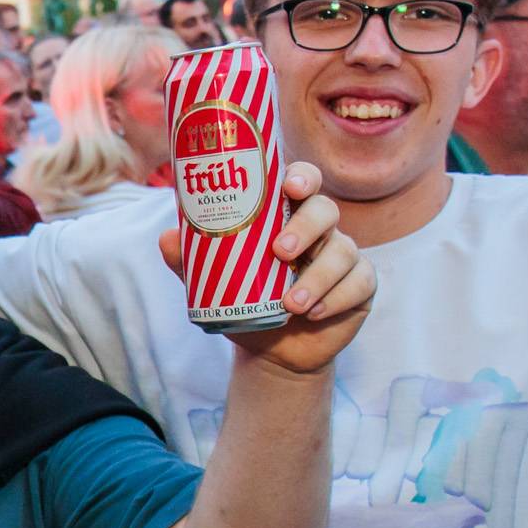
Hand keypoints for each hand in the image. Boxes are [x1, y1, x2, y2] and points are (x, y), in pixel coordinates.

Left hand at [158, 162, 374, 375]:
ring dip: (317, 277)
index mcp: (286, 216)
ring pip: (343, 250)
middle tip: (279, 251)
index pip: (302, 181)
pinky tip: (314, 312)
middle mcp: (319, 229)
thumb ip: (189, 259)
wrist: (270, 350)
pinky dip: (336, 298)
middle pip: (326, 210)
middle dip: (306, 227)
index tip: (289, 187)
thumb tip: (167, 238)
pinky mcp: (360, 286)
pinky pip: (360, 282)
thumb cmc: (244, 301)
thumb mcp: (211, 282)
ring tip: (291, 304)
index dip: (301, 177)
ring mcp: (343, 256)